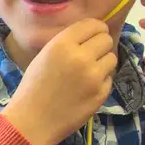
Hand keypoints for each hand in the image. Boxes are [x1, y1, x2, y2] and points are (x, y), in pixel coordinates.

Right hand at [1, 18, 117, 144]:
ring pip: (112, 58)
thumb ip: (67, 42)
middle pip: (106, 39)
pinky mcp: (101, 93)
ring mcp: (93, 76)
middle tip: (91, 54)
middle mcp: (81, 57)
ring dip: (103, 62)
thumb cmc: (33, 87)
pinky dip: (101, 81)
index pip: (93, 24)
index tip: (94, 35)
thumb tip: (90, 34)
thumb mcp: (44, 55)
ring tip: (88, 72)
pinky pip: (109, 78)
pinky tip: (86, 88)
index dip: (96, 28)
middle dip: (100, 45)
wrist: (32, 121)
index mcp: (62, 44)